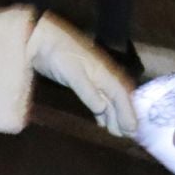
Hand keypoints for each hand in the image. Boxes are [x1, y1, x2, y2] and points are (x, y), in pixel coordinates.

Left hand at [28, 13, 135, 136]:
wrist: (40, 38)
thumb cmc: (57, 53)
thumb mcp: (72, 73)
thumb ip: (88, 91)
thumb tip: (103, 109)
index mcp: (104, 73)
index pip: (121, 95)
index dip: (128, 112)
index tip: (133, 129)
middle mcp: (102, 75)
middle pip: (118, 99)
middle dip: (124, 116)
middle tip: (127, 136)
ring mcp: (91, 76)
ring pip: (108, 99)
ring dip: (113, 115)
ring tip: (116, 132)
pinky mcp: (80, 79)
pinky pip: (97, 97)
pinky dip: (101, 109)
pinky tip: (102, 119)